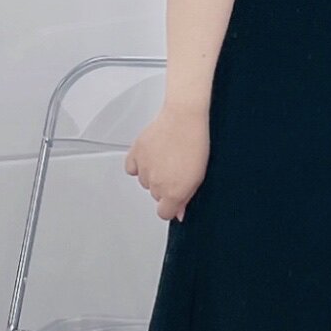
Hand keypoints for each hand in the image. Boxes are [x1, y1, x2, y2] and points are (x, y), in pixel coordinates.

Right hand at [124, 105, 208, 221]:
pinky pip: (131, 168)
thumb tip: (178, 213)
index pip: (164, 213)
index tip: (175, 199)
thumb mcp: (199, 176)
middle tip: (176, 170)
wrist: (184, 117)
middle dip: (165, 187)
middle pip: (156, 195)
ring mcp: (144, 169)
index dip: (171, 206)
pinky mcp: (135, 154)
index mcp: (173, 193)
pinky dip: (138, 165)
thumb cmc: (195, 143)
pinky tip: (150, 157)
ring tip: (166, 159)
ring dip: (152, 175)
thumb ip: (186, 198)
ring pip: (144, 181)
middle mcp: (156, 184)